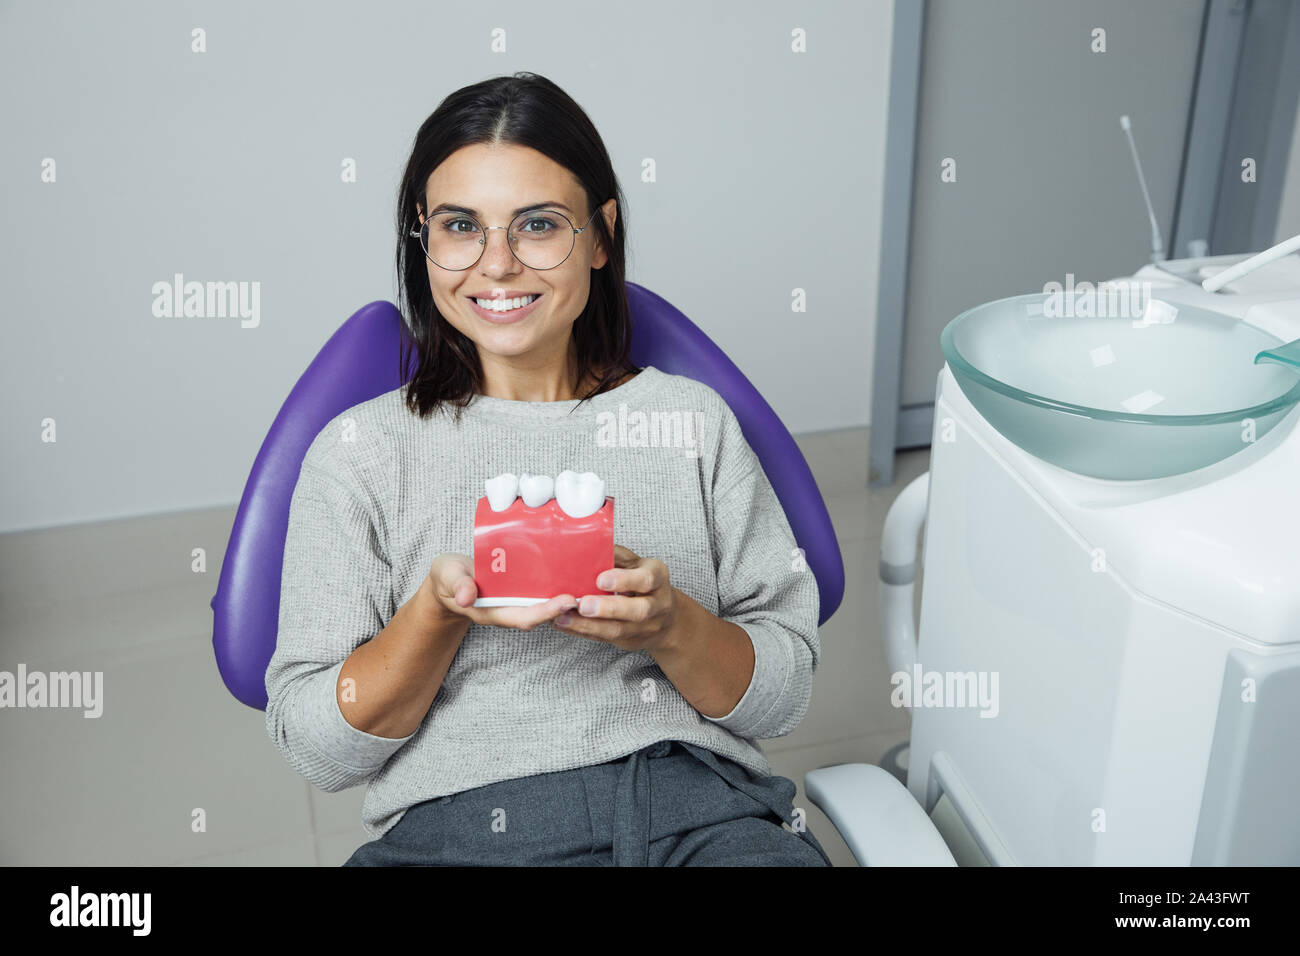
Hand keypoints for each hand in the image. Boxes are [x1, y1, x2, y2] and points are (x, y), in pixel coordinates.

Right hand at [422, 553, 576, 630]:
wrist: (448, 578)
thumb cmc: (447, 577)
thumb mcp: (447, 577)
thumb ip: (456, 585)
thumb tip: (465, 597)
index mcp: (491, 612)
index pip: (523, 617)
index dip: (545, 612)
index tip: (566, 601)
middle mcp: (508, 610)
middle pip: (540, 614)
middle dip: (564, 607)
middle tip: (587, 594)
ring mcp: (515, 601)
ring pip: (544, 604)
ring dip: (565, 599)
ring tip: (590, 585)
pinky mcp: (519, 590)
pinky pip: (541, 592)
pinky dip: (558, 586)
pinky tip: (575, 575)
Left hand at [552, 545, 678, 651]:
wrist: (664, 619)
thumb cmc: (642, 582)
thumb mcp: (637, 564)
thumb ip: (617, 555)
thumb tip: (587, 544)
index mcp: (658, 578)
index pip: (646, 579)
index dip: (624, 580)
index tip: (600, 580)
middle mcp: (657, 605)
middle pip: (637, 610)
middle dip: (608, 609)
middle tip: (583, 605)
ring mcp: (645, 627)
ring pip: (618, 630)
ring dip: (588, 625)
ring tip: (563, 618)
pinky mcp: (629, 641)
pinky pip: (605, 638)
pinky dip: (583, 631)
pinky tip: (564, 624)